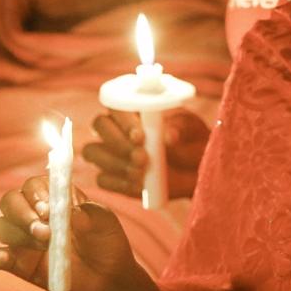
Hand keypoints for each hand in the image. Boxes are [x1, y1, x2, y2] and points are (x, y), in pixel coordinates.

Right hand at [0, 176, 158, 290]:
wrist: (109, 276)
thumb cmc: (106, 240)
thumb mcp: (104, 221)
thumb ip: (87, 213)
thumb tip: (69, 212)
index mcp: (55, 197)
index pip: (33, 185)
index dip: (36, 193)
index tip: (48, 208)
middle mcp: (35, 214)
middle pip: (11, 201)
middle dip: (23, 213)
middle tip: (45, 230)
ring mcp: (25, 238)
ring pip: (2, 226)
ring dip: (18, 234)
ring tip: (44, 244)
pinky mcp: (20, 263)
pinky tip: (5, 258)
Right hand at [83, 108, 210, 198]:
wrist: (197, 170)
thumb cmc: (192, 141)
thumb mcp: (193, 130)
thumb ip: (181, 129)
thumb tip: (169, 137)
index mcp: (134, 108)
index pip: (116, 104)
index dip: (123, 119)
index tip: (141, 136)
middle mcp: (118, 126)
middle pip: (100, 125)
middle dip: (118, 142)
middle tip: (142, 157)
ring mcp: (112, 152)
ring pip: (93, 151)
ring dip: (115, 162)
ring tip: (142, 172)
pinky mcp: (113, 177)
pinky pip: (102, 179)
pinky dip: (118, 183)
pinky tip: (138, 186)